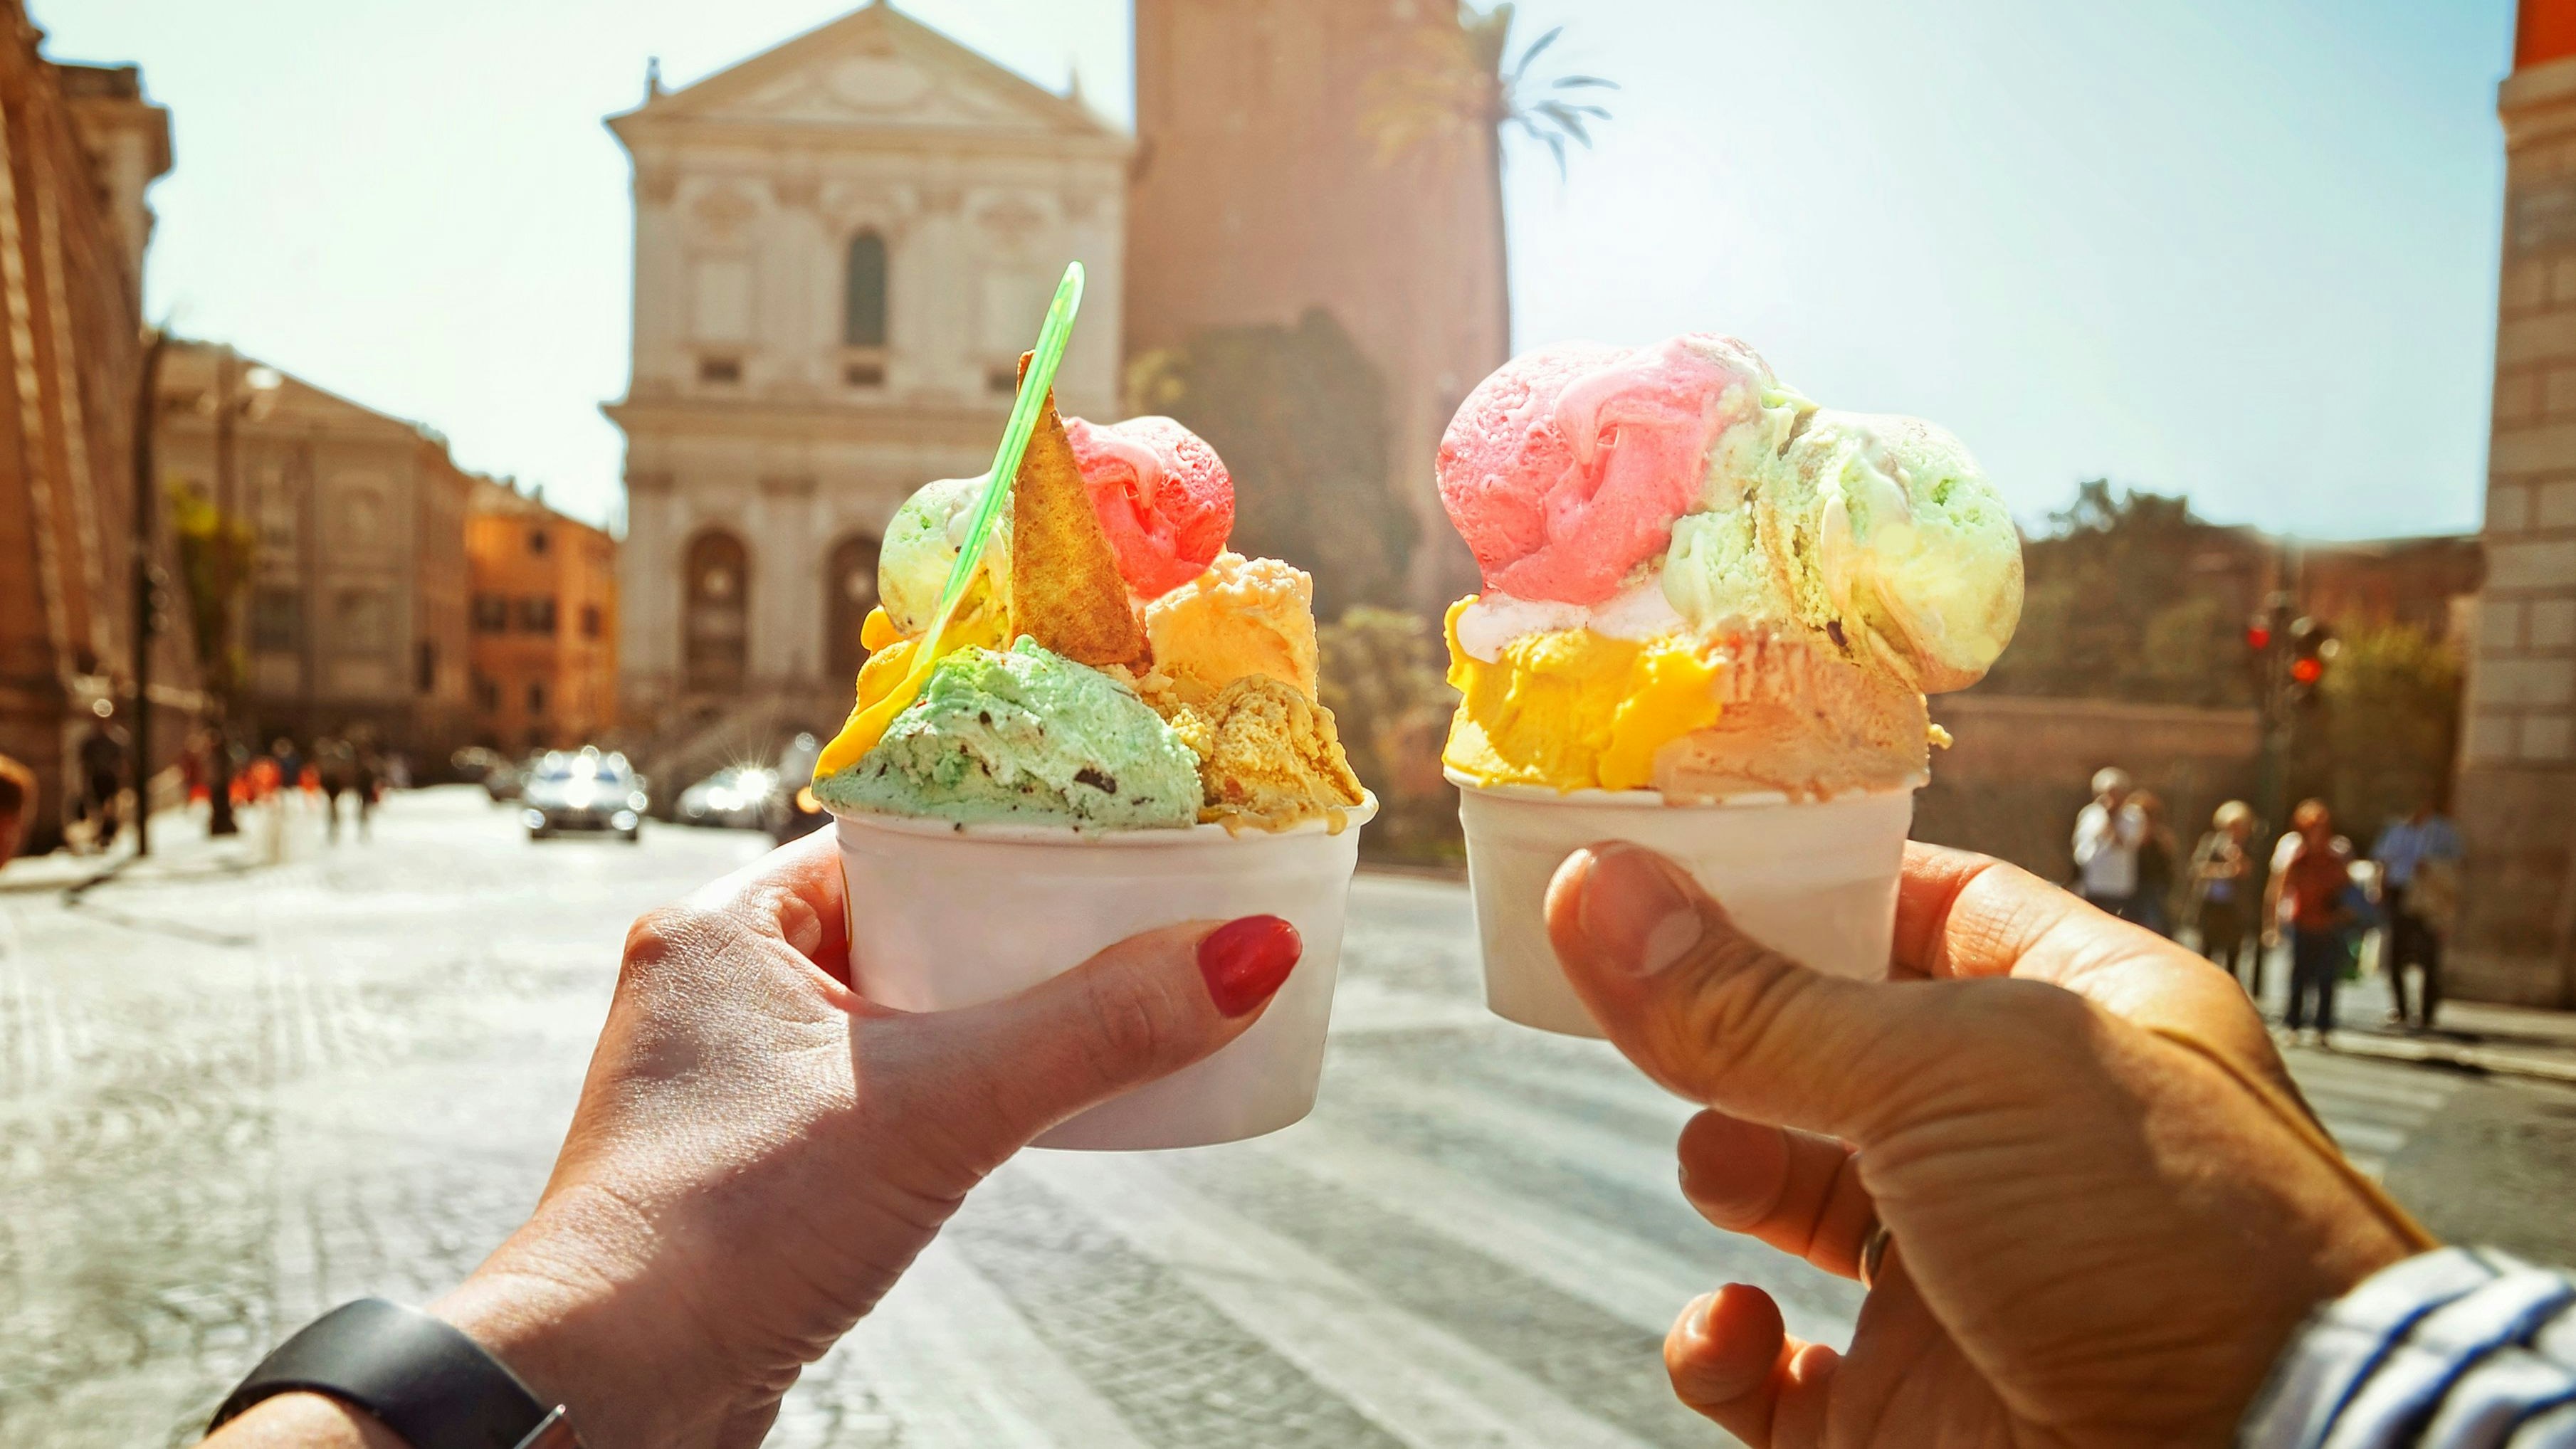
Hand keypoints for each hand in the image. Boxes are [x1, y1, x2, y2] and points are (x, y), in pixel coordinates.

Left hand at [209, 828, 1301, 1448]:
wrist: (611, 1394)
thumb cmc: (726, 1229)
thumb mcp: (942, 1105)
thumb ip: (1097, 1028)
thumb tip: (1250, 953)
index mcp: (723, 925)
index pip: (891, 837)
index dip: (1003, 832)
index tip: (1104, 831)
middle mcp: (713, 990)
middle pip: (905, 924)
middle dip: (1012, 933)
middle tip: (1125, 923)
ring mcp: (725, 1084)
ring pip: (893, 1017)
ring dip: (983, 1019)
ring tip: (1090, 1013)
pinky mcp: (749, 1169)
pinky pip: (876, 1097)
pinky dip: (948, 1096)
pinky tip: (1012, 1114)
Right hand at [1545, 841, 2424, 1448]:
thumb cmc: (2168, 1245)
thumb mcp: (1951, 1076)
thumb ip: (1760, 1001)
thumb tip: (1594, 890)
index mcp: (2082, 1020)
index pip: (1926, 905)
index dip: (1806, 878)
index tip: (1676, 858)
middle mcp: (2024, 1144)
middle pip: (1834, 1049)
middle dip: (1735, 1029)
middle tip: (1643, 1003)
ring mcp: (1964, 1282)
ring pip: (1793, 1195)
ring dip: (1726, 1166)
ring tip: (1721, 1164)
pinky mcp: (1909, 1413)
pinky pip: (1774, 1373)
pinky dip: (1726, 1348)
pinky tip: (1735, 1331)